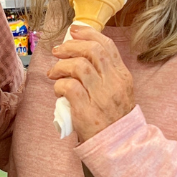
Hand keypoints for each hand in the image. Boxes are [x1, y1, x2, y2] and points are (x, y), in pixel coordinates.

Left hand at [48, 25, 134, 142]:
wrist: (118, 146)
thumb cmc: (113, 118)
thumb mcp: (118, 91)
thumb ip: (104, 73)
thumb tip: (79, 52)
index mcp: (122, 76)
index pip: (107, 46)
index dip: (88, 34)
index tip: (73, 31)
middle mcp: (113, 83)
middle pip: (91, 51)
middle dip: (70, 47)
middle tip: (58, 52)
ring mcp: (101, 96)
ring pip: (78, 66)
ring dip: (61, 66)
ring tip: (54, 73)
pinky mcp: (86, 110)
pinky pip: (68, 87)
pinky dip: (59, 85)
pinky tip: (58, 91)